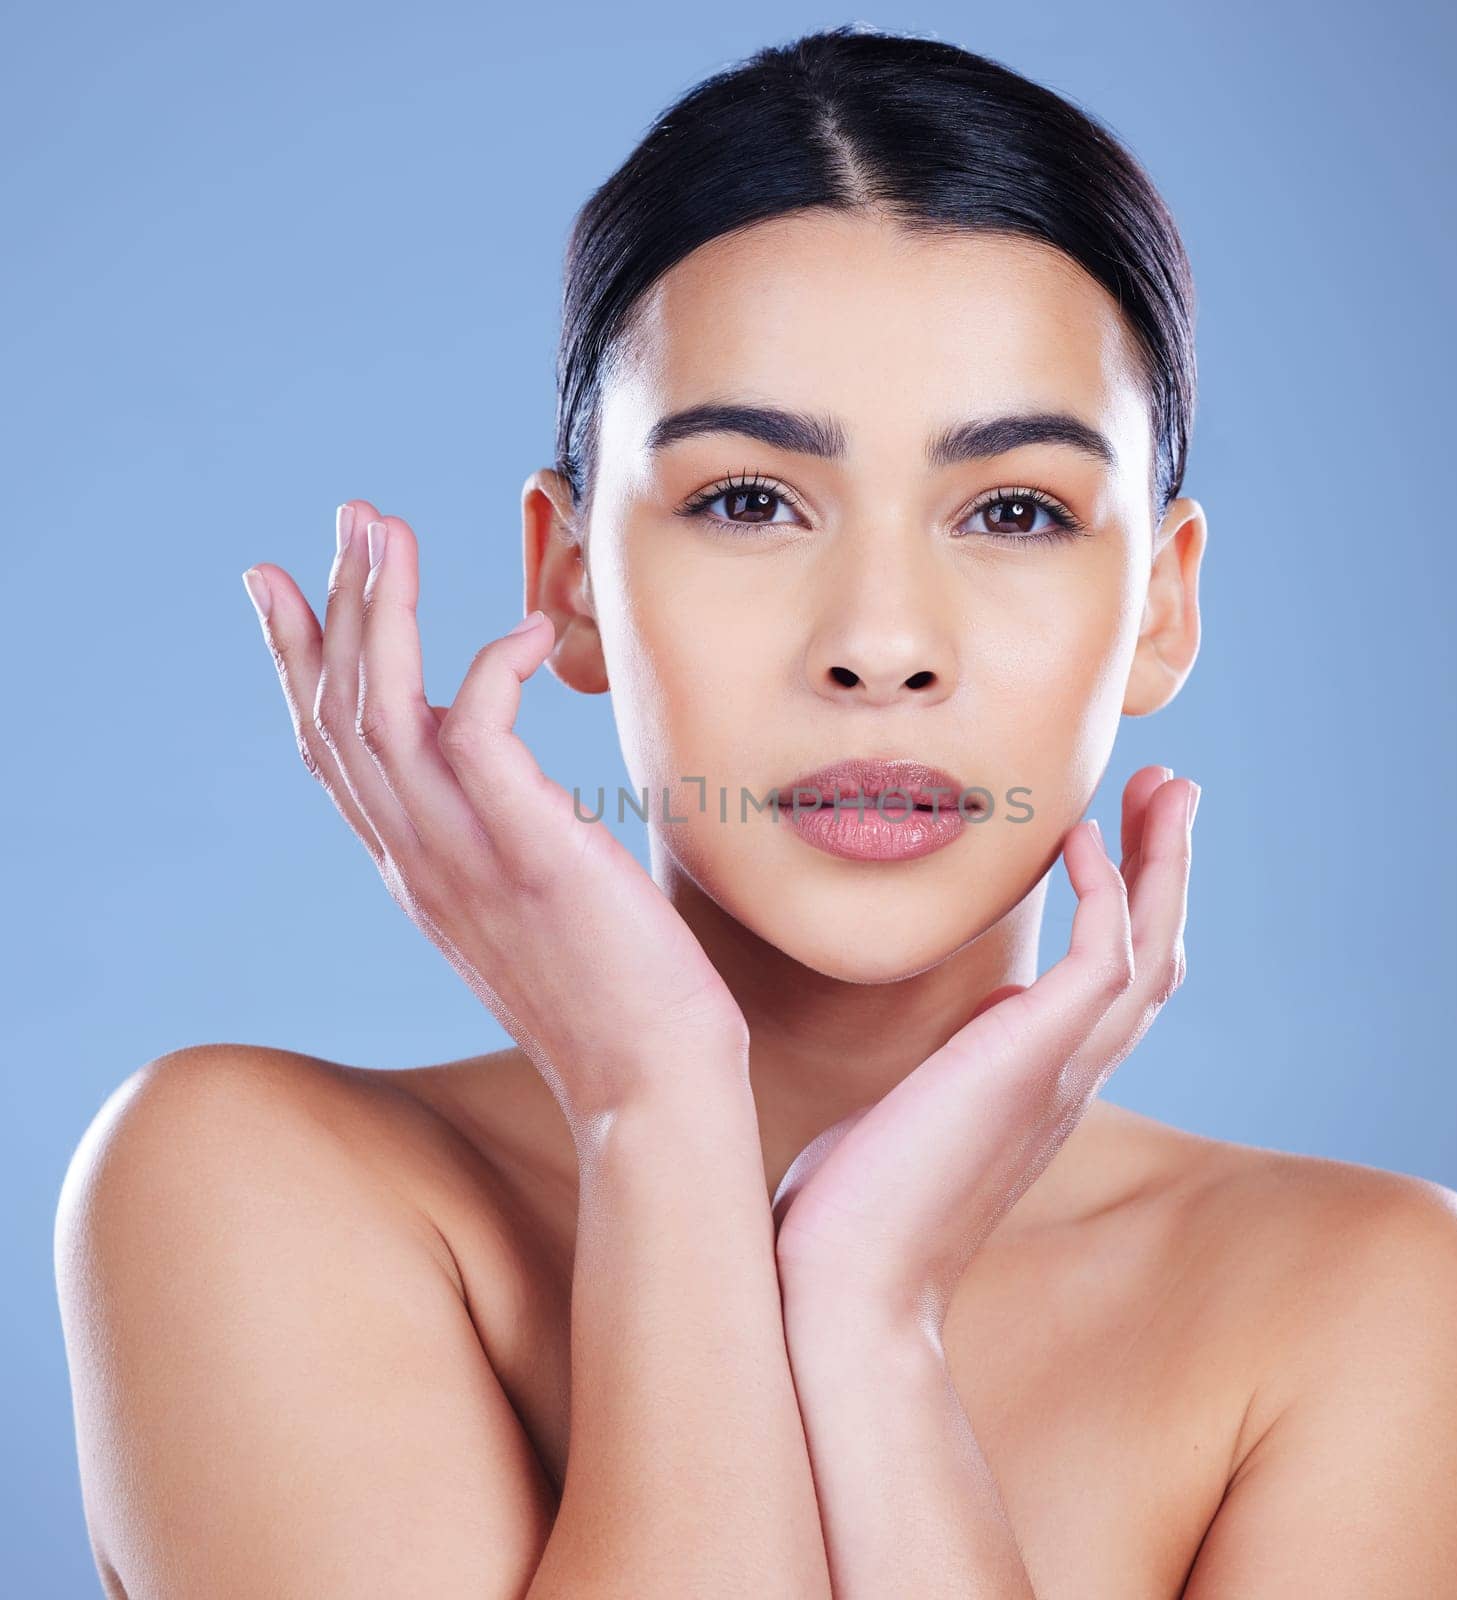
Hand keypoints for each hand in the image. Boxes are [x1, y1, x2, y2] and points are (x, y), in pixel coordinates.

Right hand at [241, 501, 750, 1122]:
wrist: (651, 1087)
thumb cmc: (615, 997)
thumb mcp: (531, 908)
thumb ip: (501, 842)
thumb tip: (518, 789)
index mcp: (417, 871)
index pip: (331, 752)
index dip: (297, 663)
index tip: (280, 584)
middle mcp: (420, 862)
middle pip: (339, 714)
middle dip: (334, 606)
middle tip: (349, 518)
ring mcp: (467, 860)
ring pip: (383, 712)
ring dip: (380, 611)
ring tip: (386, 529)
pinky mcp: (532, 855)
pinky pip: (476, 737)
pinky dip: (488, 669)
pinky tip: (527, 631)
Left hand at [770, 765, 1197, 1329]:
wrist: (845, 1285)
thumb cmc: (852, 1213)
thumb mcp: (904, 1120)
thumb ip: (933, 1079)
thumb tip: (928, 1055)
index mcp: (1039, 1087)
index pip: (1114, 990)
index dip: (1131, 913)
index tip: (1113, 840)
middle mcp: (1069, 1077)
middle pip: (1154, 957)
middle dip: (1165, 869)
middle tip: (1171, 791)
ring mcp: (1062, 1070)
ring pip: (1149, 948)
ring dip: (1161, 862)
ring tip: (1165, 785)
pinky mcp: (1037, 1059)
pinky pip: (1104, 958)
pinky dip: (1106, 891)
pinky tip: (1082, 838)